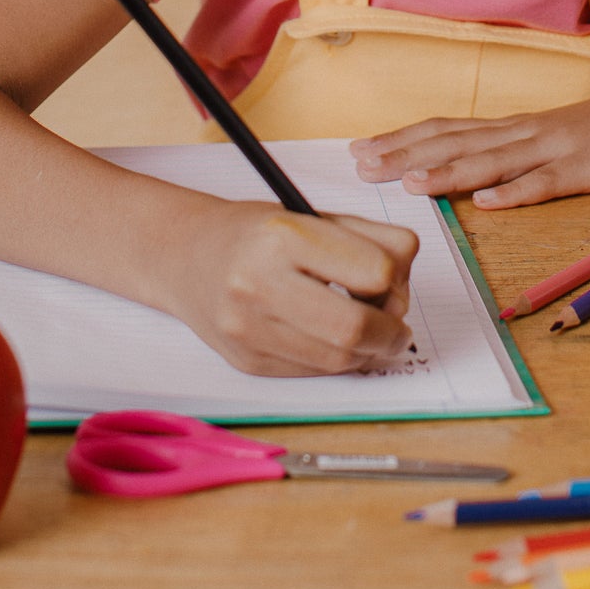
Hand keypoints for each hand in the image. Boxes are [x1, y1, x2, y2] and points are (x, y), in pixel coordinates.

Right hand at [162, 196, 418, 378]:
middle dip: (391, 332)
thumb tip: (404, 288)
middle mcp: (259, 282)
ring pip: (339, 360)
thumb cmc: (259, 232)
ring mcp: (249, 328)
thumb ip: (368, 241)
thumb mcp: (313, 216)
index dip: (397, 280)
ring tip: (369, 332)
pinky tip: (332, 340)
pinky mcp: (247, 362)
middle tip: (396, 326)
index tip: (395, 281)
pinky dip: (337, 361)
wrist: (185, 256)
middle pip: (356, 327)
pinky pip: (314, 372)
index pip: (374, 271)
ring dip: (369, 352)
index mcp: (283, 234)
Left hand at [351, 88, 589, 208]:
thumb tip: (469, 177)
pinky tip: (490, 203)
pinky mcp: (586, 170)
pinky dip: (518, 193)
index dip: (402, 139)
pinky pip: (548, 183)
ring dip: (449, 173)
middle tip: (361, 165)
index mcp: (515, 128)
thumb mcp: (553, 139)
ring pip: (492, 161)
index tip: (361, 149)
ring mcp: (554, 149)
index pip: (447, 130)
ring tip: (410, 184)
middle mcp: (525, 132)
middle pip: (456, 142)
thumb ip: (513, 153)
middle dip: (405, 154)